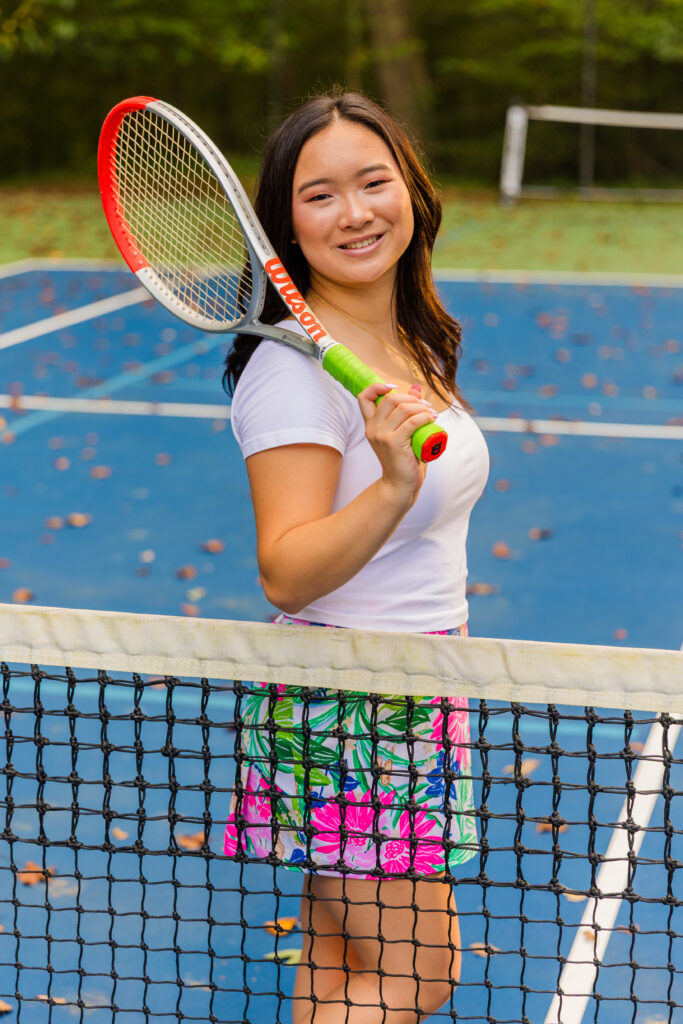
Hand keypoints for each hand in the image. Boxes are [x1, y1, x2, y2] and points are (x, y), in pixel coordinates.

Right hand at [357, 381, 436, 502]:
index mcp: (371, 424)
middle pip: (391, 399)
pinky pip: (413, 422)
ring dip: (422, 408)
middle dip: (411, 398)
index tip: (394, 388)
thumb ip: (407, 410)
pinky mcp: (394, 443)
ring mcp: (381, 435)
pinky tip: (432, 420)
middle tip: (426, 407)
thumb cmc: (403, 458)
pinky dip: (425, 417)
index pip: (363, 397)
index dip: (377, 387)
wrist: (400, 484)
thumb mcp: (403, 431)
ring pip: (404, 408)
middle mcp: (372, 428)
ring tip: (432, 414)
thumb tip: (415, 387)